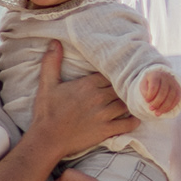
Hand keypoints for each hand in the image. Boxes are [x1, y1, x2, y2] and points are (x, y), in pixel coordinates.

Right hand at [14, 44, 136, 165]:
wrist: (48, 138)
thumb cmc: (47, 111)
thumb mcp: (47, 84)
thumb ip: (51, 62)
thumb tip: (54, 42)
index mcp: (88, 84)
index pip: (111, 73)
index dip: (115, 73)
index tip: (118, 73)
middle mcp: (99, 98)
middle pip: (121, 87)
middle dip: (123, 87)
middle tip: (127, 87)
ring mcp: (104, 115)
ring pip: (126, 104)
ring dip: (129, 102)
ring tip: (131, 101)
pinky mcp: (106, 130)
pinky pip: (128, 124)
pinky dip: (133, 121)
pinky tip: (134, 117)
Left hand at [139, 69, 180, 114]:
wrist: (160, 78)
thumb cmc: (149, 83)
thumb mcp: (143, 85)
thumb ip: (145, 92)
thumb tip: (149, 100)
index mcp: (156, 75)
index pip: (154, 86)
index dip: (150, 95)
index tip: (146, 101)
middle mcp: (167, 78)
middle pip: (163, 92)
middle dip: (157, 102)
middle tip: (151, 109)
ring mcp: (174, 84)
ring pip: (171, 96)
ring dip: (164, 107)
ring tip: (157, 114)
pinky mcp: (178, 90)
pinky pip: (176, 100)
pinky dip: (170, 107)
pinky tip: (164, 111)